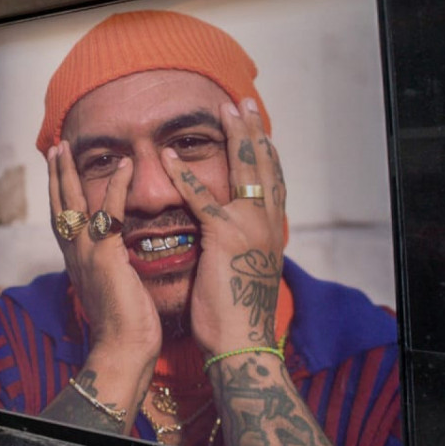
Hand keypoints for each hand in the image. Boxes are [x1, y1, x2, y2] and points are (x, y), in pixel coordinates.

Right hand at [46, 142, 159, 364]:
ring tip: (67, 148)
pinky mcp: (105, 254)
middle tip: (55, 148)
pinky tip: (123, 165)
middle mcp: (74, 254)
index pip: (63, 220)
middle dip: (55, 175)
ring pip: (73, 203)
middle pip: (59, 205)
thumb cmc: (125, 327)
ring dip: (69, 172)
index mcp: (76, 262)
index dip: (58, 194)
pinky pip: (110, 211)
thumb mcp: (113, 289)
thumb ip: (111, 269)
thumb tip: (120, 260)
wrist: (122, 348)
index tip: (57, 172)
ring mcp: (86, 253)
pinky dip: (116, 185)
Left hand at [160, 98, 285, 356]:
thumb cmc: (235, 315)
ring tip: (224, 110)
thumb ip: (236, 248)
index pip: (273, 182)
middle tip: (245, 103)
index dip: (266, 153)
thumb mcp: (241, 272)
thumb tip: (226, 237)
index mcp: (272, 232)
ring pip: (244, 171)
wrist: (241, 342)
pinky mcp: (224, 237)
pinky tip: (170, 158)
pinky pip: (201, 199)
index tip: (260, 128)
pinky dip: (186, 176)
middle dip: (255, 132)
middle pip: (265, 167)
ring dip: (234, 137)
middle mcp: (267, 224)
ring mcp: (249, 227)